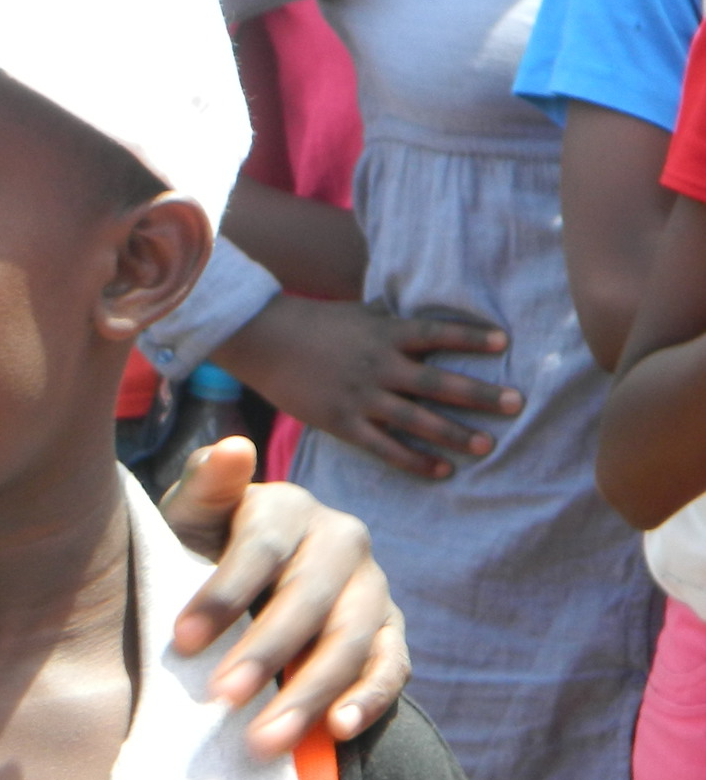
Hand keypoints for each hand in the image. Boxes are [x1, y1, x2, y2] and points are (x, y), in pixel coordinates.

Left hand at [161, 438, 407, 755]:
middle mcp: (342, 540)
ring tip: (266, 738)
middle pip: (308, 601)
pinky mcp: (390, 631)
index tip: (181, 641)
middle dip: (263, 653)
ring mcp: (373, 587)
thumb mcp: (192, 515)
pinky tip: (341, 730)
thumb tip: (231, 448)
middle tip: (222, 700)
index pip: (260, 550)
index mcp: (288, 506)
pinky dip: (371, 700)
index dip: (222, 596)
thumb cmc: (203, 544)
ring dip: (310, 692)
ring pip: (350, 641)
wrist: (246, 579)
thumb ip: (205, 487)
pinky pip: (391, 666)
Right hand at [214, 294, 520, 478]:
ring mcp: (360, 396)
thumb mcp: (358, 312)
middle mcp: (377, 365)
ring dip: (455, 433)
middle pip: (437, 382)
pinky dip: (415, 460)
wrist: (263, 339)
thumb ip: (392, 318)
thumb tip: (424, 309)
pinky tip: (442, 470)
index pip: (436, 332)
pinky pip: (385, 446)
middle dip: (479, 394)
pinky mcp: (342, 422)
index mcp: (383, 332)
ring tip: (487, 444)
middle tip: (516, 403)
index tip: (504, 342)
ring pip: (416, 419)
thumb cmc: (314, 322)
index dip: (470, 337)